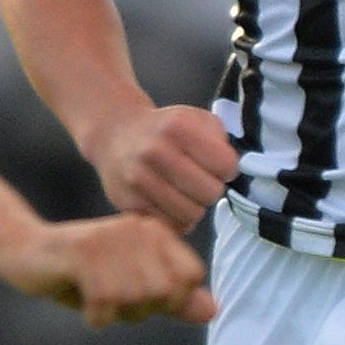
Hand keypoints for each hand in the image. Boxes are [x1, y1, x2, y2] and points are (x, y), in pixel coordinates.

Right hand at [5, 216, 216, 325]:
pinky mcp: (83, 251)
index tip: (140, 296)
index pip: (190, 277)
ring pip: (136, 299)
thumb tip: (212, 311)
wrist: (27, 254)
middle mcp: (137, 228)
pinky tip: (87, 309)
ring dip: (116, 314)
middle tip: (114, 302)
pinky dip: (97, 316)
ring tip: (97, 300)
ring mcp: (110, 237)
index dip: (170, 301)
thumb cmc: (84, 275)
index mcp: (156, 231)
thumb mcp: (134, 289)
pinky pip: (106, 302)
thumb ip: (173, 299)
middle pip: (164, 293)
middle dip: (140, 311)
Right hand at [88, 102, 237, 231]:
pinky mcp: (129, 203)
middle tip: (200, 180)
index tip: (217, 165)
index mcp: (178, 127)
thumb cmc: (165, 129)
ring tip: (185, 192)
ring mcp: (139, 179)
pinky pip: (170, 225)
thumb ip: (220, 139)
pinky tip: (169, 202)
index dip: (227, 168)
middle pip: (210, 193)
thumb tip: (230, 171)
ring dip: (194, 206)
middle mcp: (155, 151)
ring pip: (191, 214)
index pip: (226, 165)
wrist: (115, 135)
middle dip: (211, 188)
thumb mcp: (195, 118)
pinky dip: (176, 218)